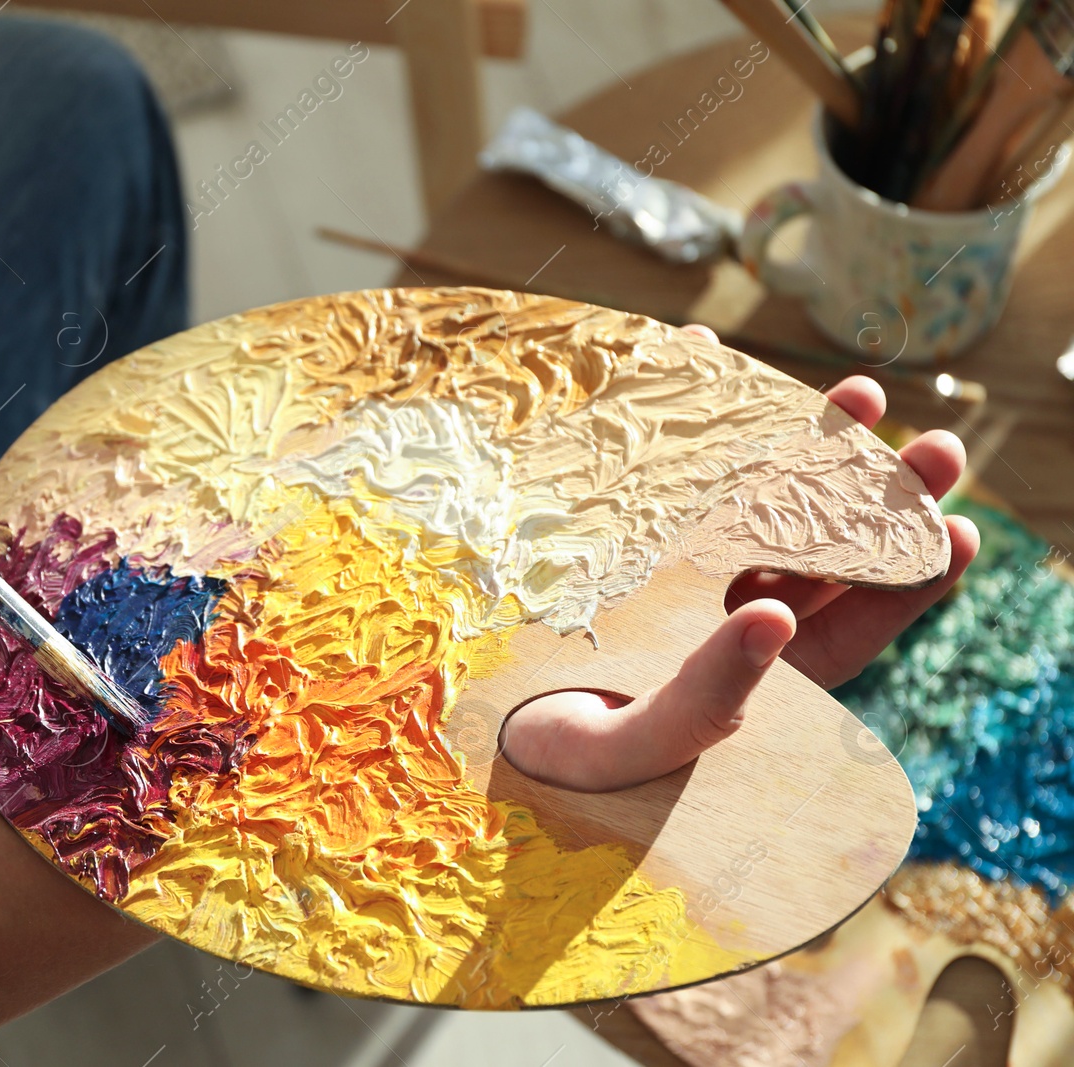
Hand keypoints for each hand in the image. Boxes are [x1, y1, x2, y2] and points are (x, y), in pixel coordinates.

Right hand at [500, 324, 978, 791]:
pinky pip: (671, 468)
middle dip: (885, 499)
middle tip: (940, 448)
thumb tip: (775, 622)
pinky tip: (709, 359)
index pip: (853, 627)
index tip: (958, 533)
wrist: (484, 733)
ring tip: (862, 394)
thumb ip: (710, 695)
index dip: (910, 582)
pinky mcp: (629, 530)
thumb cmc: (568, 765)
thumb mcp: (638, 743)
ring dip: (813, 444)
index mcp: (758, 677)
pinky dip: (691, 414)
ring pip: (765, 498)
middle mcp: (733, 614)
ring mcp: (684, 565)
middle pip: (829, 551)